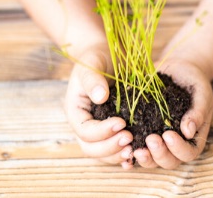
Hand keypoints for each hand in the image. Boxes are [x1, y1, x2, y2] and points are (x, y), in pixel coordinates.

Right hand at [62, 43, 133, 168]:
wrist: (108, 56)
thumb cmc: (97, 57)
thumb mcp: (93, 63)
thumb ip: (93, 79)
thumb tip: (100, 97)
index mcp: (76, 110)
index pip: (85, 130)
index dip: (102, 131)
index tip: (121, 122)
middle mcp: (85, 123)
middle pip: (91, 148)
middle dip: (110, 147)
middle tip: (130, 138)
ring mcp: (98, 128)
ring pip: (102, 153)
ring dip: (117, 155)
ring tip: (135, 149)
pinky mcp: (112, 129)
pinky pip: (114, 148)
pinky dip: (123, 156)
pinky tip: (136, 155)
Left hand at [133, 58, 212, 168]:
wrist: (179, 71)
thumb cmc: (194, 84)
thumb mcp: (201, 95)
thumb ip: (197, 112)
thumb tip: (188, 131)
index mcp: (193, 139)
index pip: (188, 153)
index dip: (178, 148)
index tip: (168, 135)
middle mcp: (175, 145)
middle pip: (168, 161)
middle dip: (159, 154)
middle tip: (150, 139)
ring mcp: (159, 140)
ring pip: (151, 159)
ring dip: (144, 156)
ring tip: (134, 147)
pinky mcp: (143, 132)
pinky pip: (136, 146)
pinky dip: (128, 151)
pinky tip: (121, 148)